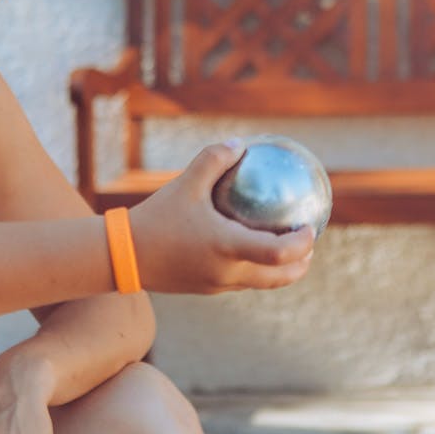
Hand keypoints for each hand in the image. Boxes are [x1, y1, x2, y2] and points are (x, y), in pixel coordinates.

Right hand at [129, 140, 316, 293]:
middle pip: (280, 277)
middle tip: (309, 245)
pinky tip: (250, 250)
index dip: (303, 244)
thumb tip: (239, 143)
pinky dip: (256, 270)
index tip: (311, 227)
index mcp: (228, 247)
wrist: (123, 256)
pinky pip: (241, 281)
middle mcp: (228, 272)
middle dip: (300, 264)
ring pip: (262, 283)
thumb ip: (214, 160)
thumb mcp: (185, 182)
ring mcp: (218, 285)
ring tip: (290, 252)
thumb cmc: (156, 217)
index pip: (280, 253)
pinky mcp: (206, 289)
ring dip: (282, 271)